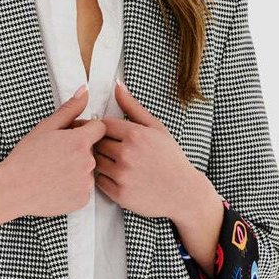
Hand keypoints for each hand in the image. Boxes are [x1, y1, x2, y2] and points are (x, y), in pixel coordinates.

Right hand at [1, 86, 106, 217]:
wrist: (13, 189)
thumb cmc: (25, 157)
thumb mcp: (46, 127)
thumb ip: (70, 109)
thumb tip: (85, 91)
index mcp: (81, 142)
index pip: (99, 129)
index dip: (86, 130)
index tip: (71, 136)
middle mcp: (88, 162)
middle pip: (93, 150)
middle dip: (80, 149)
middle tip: (56, 155)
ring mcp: (86, 183)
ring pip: (88, 170)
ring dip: (77, 169)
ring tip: (54, 171)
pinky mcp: (82, 200)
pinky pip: (84, 189)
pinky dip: (74, 187)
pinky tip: (56, 184)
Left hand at [91, 79, 197, 218]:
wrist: (183, 192)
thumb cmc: (170, 157)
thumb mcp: (156, 128)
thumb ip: (133, 107)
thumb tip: (117, 85)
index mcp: (135, 135)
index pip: (102, 125)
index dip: (103, 129)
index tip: (107, 134)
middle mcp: (126, 154)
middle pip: (96, 143)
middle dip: (101, 144)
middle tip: (112, 149)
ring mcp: (122, 175)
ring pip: (95, 162)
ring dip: (101, 161)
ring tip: (116, 162)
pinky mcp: (119, 194)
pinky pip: (98, 181)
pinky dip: (104, 179)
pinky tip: (118, 176)